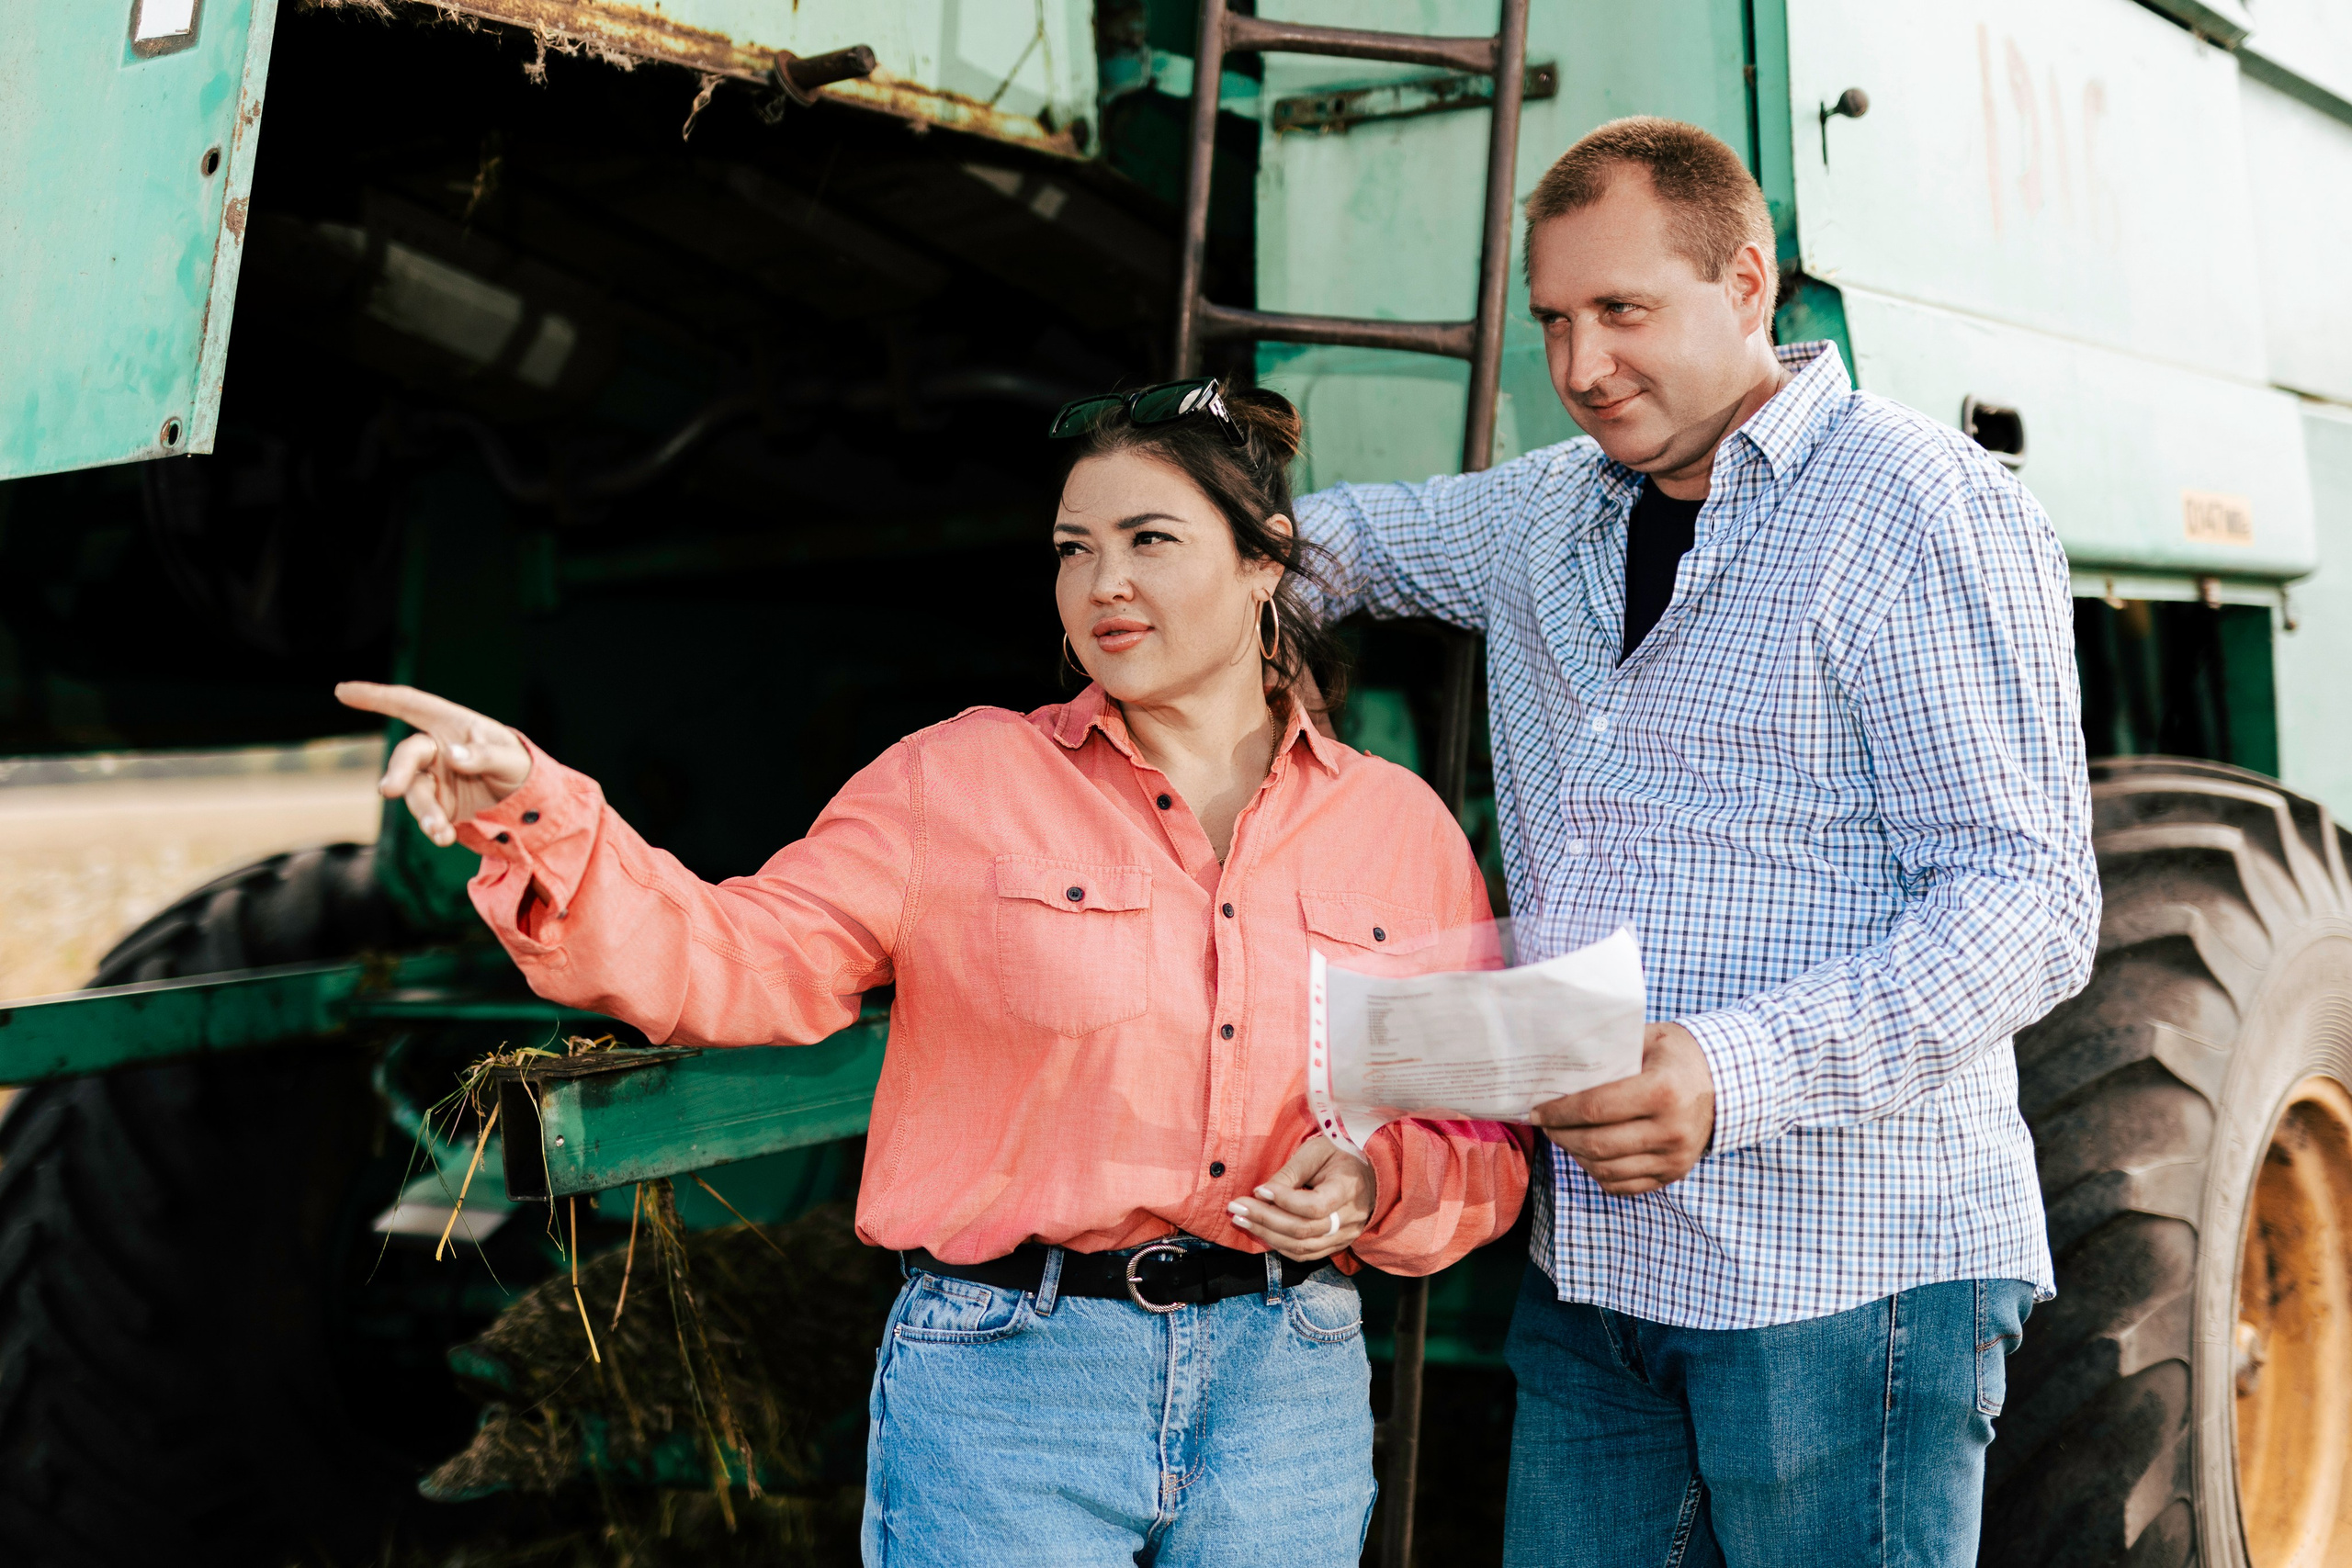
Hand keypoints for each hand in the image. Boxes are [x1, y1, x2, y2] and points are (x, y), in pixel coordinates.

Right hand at [335, 682, 533, 846]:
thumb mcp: (511, 759)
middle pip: (407, 756)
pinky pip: (426, 815)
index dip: (377, 697)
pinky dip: (433, 827)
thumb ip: (484, 756)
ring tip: (439, 831)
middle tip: (387, 790)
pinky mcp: (438, 806)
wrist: (529, 803)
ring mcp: (433, 778)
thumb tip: (452, 755)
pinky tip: (445, 838)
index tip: (342, 691)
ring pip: (414, 792)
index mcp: (452, 725)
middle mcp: (436, 749)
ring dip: (423, 812)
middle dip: (397, 772)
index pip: (410, 705)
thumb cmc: (519, 767)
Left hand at [1226, 1136, 1374, 1262]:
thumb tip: (1261, 1193)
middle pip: (1303, 1230)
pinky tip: (1261, 1232)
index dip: (1284, 1201)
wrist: (1370, 1172)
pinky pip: (1306, 1254)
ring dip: (1267, 1235)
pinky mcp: (1337, 1244)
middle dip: (1265, 1219)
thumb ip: (1290, 1173)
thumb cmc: (1340, 1155)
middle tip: (1236, 1207)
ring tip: (1242, 1220)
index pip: (1315, 1206)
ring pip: (1302, 1247)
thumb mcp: (1316, 1152)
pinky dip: (1281, 1246)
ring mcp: (1345, 1236)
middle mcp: (1350, 1218)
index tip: (1259, 1189)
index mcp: (1349, 1189)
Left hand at [1532, 1022, 1715, 1194]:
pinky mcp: (1673, 1174)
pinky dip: (1598, 1173)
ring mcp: (1674, 1157)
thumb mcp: (1648, 1037)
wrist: (1727, 1082)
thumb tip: (1557, 1063)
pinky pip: (1623, 1186)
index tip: (1537, 1109)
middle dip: (1560, 1135)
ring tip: (1563, 1137)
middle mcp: (1671, 1129)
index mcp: (1662, 1090)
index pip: (1595, 1108)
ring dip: (1575, 1156)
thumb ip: (1608, 1049)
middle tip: (1545, 1124)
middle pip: (1597, 1143)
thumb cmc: (1678, 1055)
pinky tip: (1587, 1155)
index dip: (1559, 1111)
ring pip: (1606, 1169)